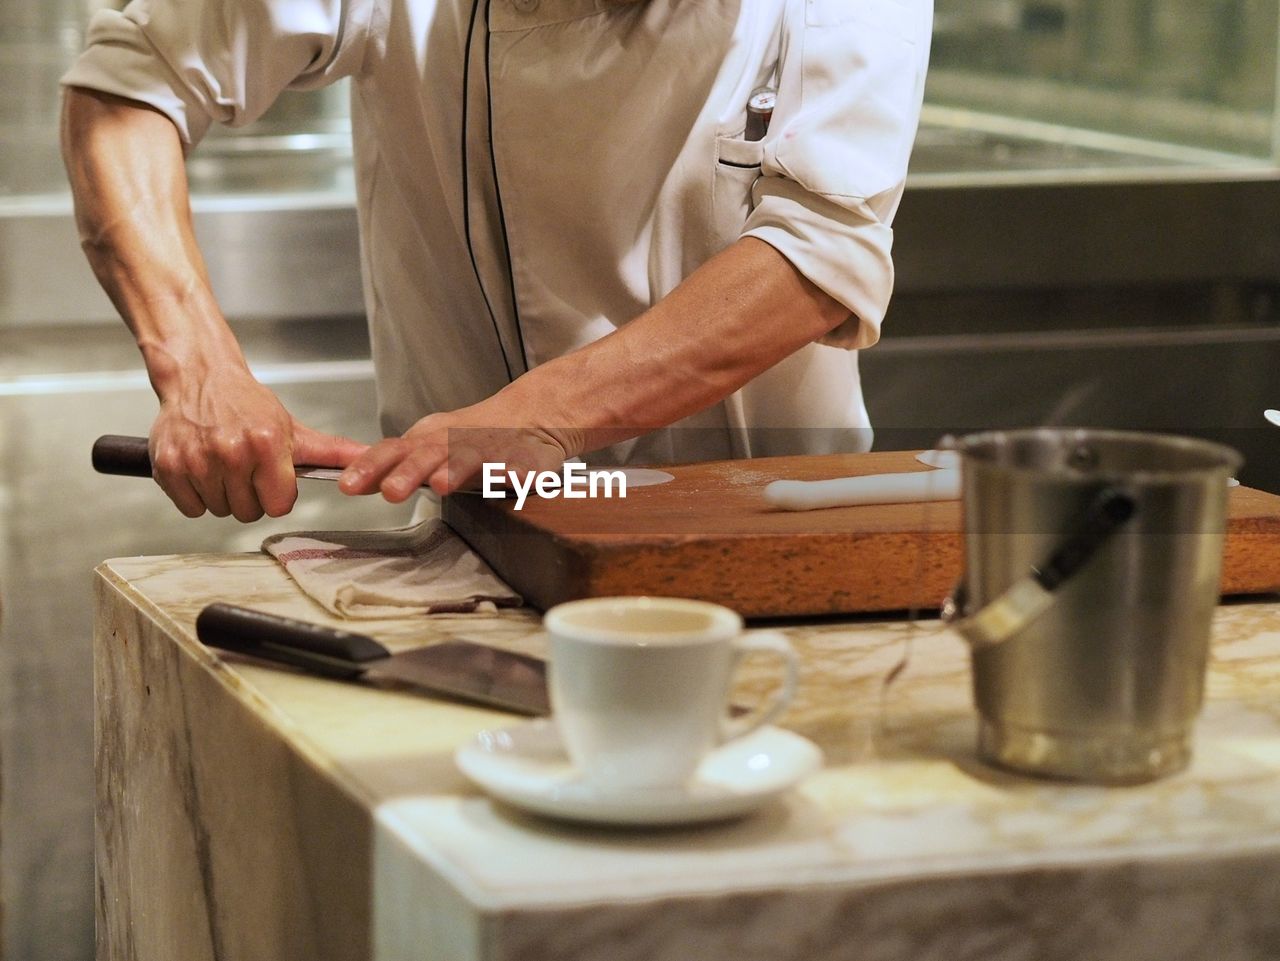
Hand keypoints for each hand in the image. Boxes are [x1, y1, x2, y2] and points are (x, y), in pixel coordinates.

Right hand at [149, 366, 367, 520]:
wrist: (200, 378)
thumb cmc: (248, 405)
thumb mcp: (292, 428)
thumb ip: (331, 452)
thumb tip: (372, 464)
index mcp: (266, 443)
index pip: (280, 505)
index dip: (278, 495)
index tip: (271, 477)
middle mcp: (230, 452)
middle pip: (249, 513)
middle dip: (251, 496)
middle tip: (245, 468)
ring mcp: (196, 460)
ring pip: (220, 511)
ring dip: (224, 495)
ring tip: (223, 465)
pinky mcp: (168, 467)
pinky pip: (191, 508)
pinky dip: (196, 495)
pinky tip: (202, 469)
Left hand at [338, 406, 582, 500]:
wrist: (531, 415)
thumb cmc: (473, 438)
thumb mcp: (429, 448)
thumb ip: (394, 466)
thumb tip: (353, 482)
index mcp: (427, 440)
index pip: (391, 451)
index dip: (370, 467)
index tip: (348, 485)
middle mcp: (452, 441)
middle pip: (425, 454)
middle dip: (406, 471)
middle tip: (389, 491)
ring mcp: (487, 449)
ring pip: (466, 458)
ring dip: (452, 469)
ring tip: (440, 484)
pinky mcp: (520, 460)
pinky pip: (514, 466)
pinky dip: (508, 472)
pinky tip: (503, 480)